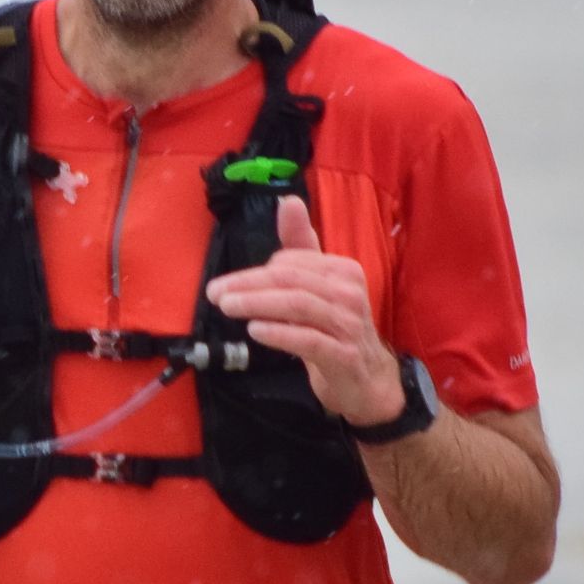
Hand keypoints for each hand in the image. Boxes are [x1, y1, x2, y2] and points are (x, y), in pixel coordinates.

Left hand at [199, 195, 403, 427]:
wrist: (367, 381)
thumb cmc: (335, 330)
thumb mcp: (318, 287)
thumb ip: (301, 246)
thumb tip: (288, 201)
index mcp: (343, 271)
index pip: (292, 262)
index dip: (256, 272)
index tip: (228, 286)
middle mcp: (349, 293)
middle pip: (291, 279)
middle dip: (249, 284)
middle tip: (215, 293)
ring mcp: (349, 325)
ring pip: (297, 305)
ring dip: (257, 304)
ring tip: (227, 307)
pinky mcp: (344, 356)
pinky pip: (308, 340)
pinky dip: (279, 333)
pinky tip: (255, 331)